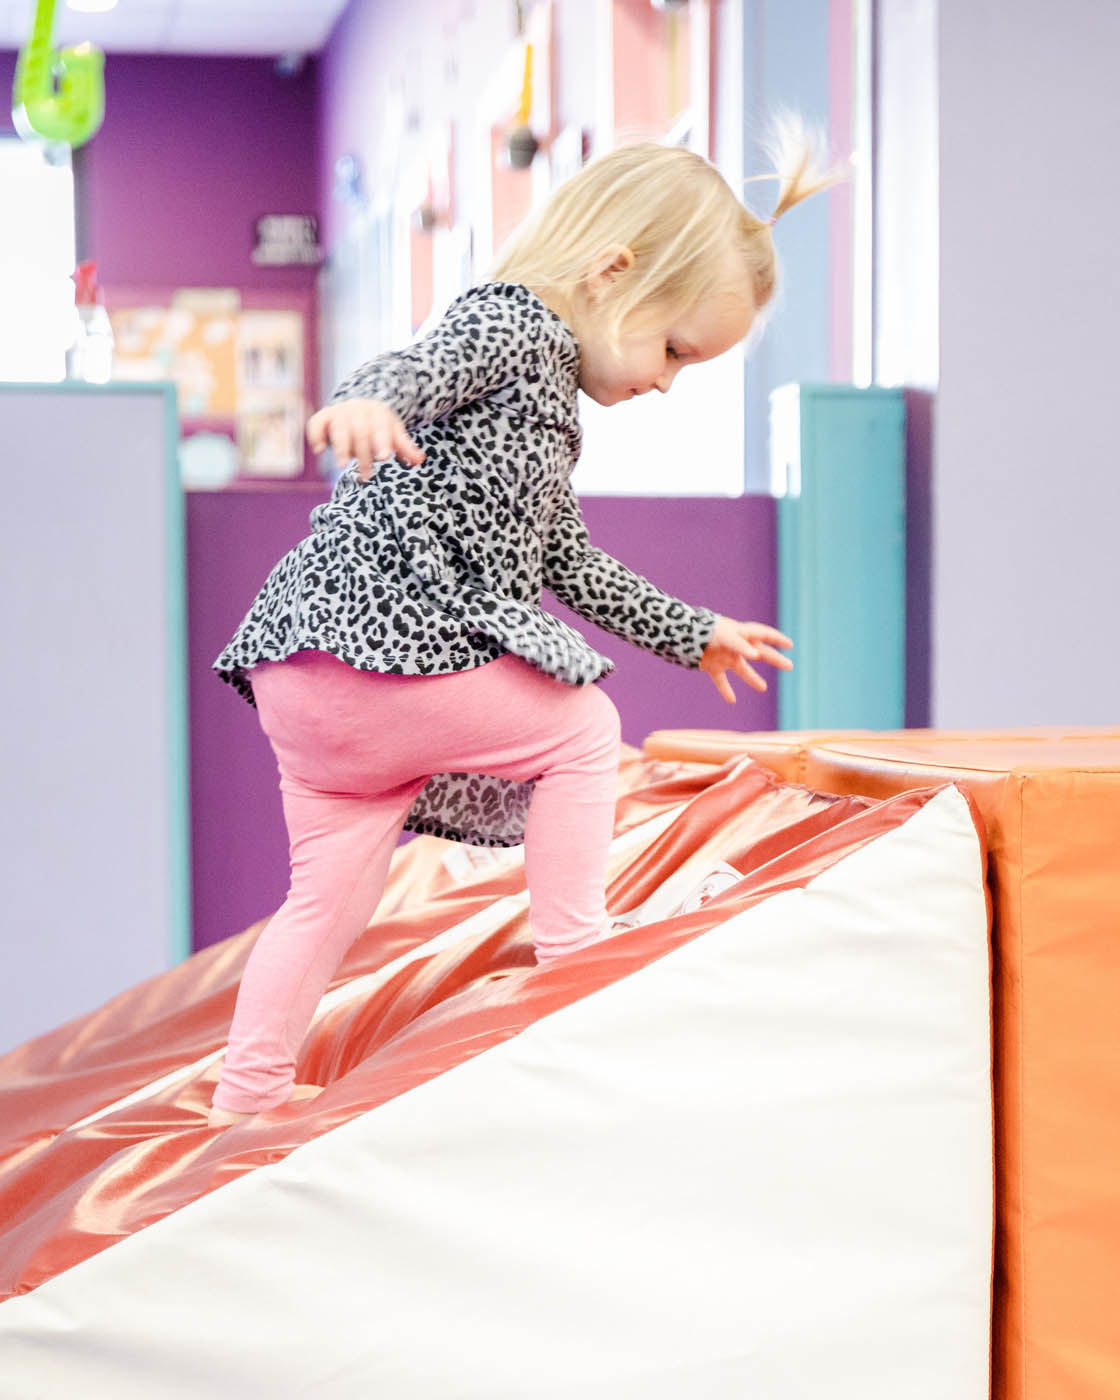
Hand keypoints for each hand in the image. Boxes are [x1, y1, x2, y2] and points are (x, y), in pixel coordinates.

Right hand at [306, 399, 424, 480]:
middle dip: (363, 454)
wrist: (359, 407)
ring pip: (340, 429)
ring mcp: (340, 412)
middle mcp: (358, 409)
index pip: (381, 427)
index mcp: (378, 412)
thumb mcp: (393, 434)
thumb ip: (404, 447)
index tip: (384, 457)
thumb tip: (419, 460)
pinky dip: (316, 435)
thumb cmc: (379, 426)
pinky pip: (317, 423)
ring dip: (341, 448)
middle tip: (367, 476)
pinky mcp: (324, 416)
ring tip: (344, 466)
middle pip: (361, 432)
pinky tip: (320, 450)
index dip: (382, 441)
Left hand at [699, 616, 793, 702]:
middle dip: (774, 659)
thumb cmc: (707, 631)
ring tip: (763, 688)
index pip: (764, 634)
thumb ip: (741, 645)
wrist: (683, 636)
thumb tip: (756, 655)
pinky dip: (726, 691)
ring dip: (753, 679)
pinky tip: (732, 701)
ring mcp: (725, 657)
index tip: (790, 645)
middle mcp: (736, 646)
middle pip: (760, 653)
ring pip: (743, 669)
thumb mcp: (726, 636)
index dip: (777, 639)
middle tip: (789, 666)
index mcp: (741, 633)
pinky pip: (722, 681)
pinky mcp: (713, 667)